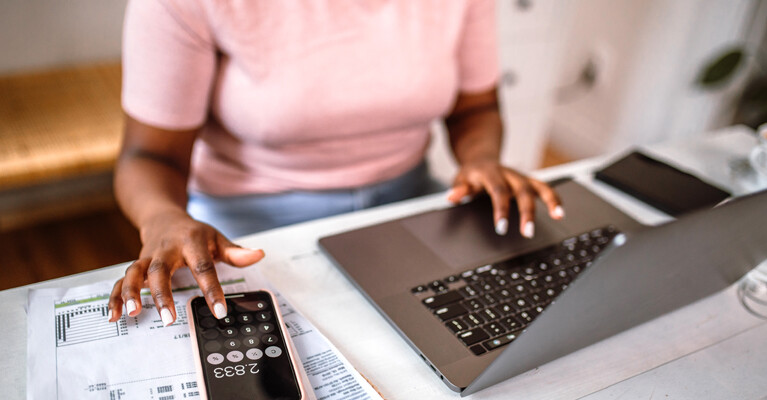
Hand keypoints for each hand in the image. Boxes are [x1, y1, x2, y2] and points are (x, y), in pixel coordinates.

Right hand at [107, 210, 263, 325]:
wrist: (164, 217)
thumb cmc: (194, 233)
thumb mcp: (216, 238)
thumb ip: (236, 252)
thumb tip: (258, 255)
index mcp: (191, 242)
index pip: (203, 267)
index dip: (212, 289)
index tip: (219, 311)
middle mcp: (166, 249)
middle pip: (160, 270)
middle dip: (162, 294)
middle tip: (168, 318)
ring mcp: (148, 257)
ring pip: (135, 272)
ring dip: (131, 292)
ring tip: (134, 313)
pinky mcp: (136, 266)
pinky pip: (120, 280)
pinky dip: (115, 297)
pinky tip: (114, 315)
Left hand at [447, 160, 563, 236]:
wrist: (481, 159)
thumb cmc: (472, 174)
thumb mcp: (461, 179)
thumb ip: (459, 189)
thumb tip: (452, 197)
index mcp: (492, 174)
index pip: (498, 192)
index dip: (501, 210)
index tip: (501, 228)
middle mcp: (510, 174)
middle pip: (522, 191)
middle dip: (527, 212)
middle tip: (527, 232)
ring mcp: (521, 177)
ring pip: (539, 186)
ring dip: (550, 201)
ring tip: (558, 216)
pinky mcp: (529, 182)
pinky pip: (545, 189)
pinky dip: (554, 199)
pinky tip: (560, 213)